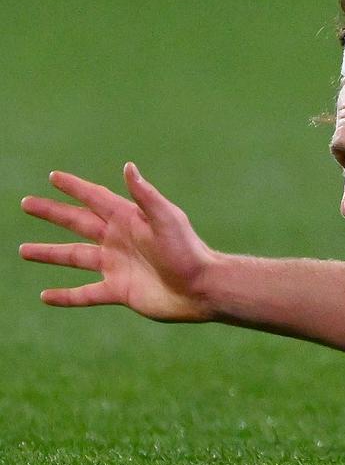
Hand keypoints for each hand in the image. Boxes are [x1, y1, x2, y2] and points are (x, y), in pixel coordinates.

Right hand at [20, 163, 218, 321]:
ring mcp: (117, 265)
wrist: (202, 288)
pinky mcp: (119, 290)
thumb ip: (146, 196)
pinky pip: (85, 293)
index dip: (75, 187)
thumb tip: (128, 167)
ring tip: (23, 250)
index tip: (54, 176)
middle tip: (26, 203)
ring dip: (50, 253)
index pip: (95, 198)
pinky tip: (45, 297)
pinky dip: (65, 296)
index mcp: (129, 219)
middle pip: (78, 222)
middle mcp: (119, 240)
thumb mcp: (167, 219)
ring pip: (75, 256)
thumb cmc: (188, 251)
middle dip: (53, 212)